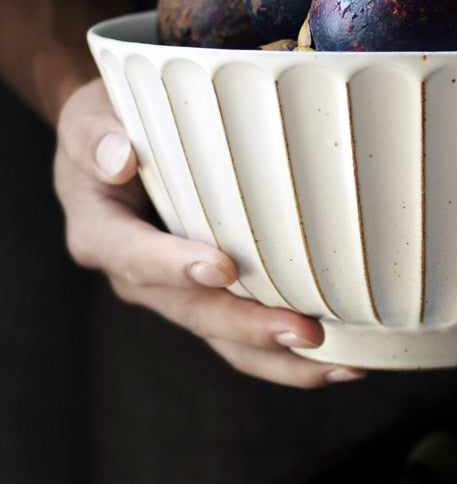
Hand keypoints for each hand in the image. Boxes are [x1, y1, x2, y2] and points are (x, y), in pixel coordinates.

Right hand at [54, 78, 365, 387]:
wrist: (116, 147)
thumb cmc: (112, 128)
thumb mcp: (90, 120)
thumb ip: (96, 137)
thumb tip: (118, 160)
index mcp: (103, 233)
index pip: (135, 256)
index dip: (175, 266)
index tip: (222, 267)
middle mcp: (137, 274)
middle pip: (193, 311)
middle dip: (249, 327)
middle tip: (306, 332)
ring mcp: (176, 290)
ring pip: (223, 338)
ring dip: (280, 357)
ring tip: (340, 364)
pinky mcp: (209, 293)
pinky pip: (242, 332)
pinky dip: (285, 350)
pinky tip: (337, 355)